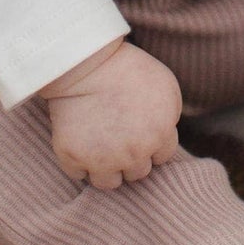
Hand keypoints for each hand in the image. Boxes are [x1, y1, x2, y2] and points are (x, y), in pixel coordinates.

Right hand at [36, 37, 182, 189]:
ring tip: (99, 145)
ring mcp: (102, 159)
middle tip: (118, 135)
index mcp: (160, 136)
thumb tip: (165, 135)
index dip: (151, 143)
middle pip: (137, 173)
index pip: (161, 158)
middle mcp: (134, 154)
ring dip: (106, 168)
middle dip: (131, 157)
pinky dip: (78, 161)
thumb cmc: (128, 68)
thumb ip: (170, 116)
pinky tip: (80, 140)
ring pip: (108, 183)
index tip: (138, 129)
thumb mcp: (166, 86)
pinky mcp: (73, 157)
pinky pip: (78, 174)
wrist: (86, 61)